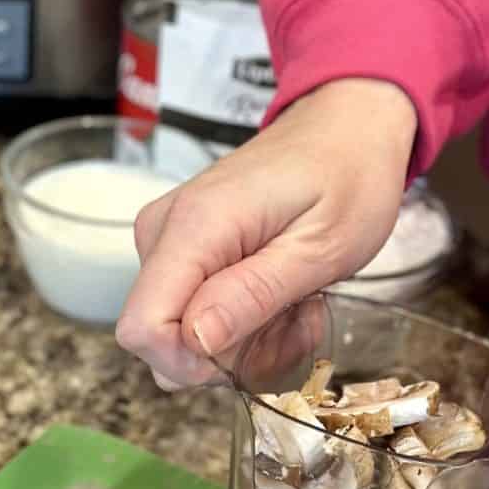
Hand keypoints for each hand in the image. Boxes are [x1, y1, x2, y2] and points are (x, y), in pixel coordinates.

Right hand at [115, 78, 417, 388]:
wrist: (344, 126)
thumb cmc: (346, 175)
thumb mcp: (321, 246)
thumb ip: (254, 294)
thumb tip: (193, 342)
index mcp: (194, 227)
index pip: (142, 328)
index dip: (193, 362)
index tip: (254, 350)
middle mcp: (162, 232)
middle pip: (163, 342)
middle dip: (233, 355)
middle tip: (297, 319)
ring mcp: (164, 241)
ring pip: (183, 338)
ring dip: (247, 341)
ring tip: (296, 302)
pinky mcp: (176, 250)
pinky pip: (193, 316)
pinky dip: (242, 322)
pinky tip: (279, 294)